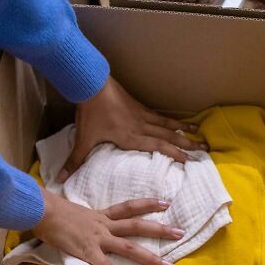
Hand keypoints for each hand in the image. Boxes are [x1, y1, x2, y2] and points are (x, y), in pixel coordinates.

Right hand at [33, 192, 184, 264]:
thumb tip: (81, 221)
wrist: (39, 209)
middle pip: (137, 226)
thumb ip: (82, 218)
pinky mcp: (88, 252)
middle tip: (181, 232)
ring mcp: (97, 239)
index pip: (128, 207)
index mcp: (100, 216)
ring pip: (129, 247)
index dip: (147, 204)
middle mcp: (103, 225)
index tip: (165, 202)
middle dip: (160, 229)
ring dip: (151, 257)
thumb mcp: (71, 211)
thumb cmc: (49, 209)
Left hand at [59, 76, 206, 181]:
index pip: (158, 147)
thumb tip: (59, 179)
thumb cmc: (90, 113)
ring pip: (168, 125)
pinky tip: (180, 122)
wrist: (92, 84)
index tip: (190, 161)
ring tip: (200, 134)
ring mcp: (142, 115)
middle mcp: (141, 127)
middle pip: (169, 136)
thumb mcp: (83, 139)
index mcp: (131, 137)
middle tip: (205, 150)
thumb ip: (74, 160)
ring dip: (184, 130)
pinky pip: (160, 116)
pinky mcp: (139, 106)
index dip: (175, 154)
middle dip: (187, 144)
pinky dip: (172, 120)